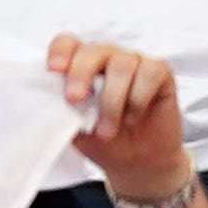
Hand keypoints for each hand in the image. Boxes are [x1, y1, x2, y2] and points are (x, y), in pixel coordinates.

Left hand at [51, 38, 194, 201]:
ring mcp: (134, 63)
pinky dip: (138, 99)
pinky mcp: (159, 73)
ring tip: (107, 130)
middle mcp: (107, 59)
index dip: (60, 52)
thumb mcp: (74, 128)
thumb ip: (61, 108)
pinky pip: (148, 74)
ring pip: (122, 65)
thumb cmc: (104, 141)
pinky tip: (133, 117)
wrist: (136, 163)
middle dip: (81, 74)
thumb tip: (47, 98)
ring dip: (111, 101)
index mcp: (81, 66)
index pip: (68, 44)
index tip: (54, 71)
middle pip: (93, 50)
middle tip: (75, 100)